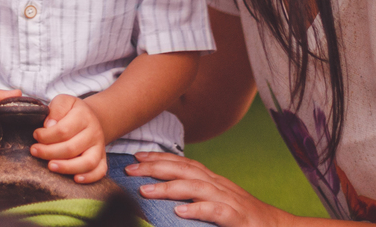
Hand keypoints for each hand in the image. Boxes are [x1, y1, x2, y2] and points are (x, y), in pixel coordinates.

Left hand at [31, 94, 107, 182]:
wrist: (90, 117)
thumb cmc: (71, 111)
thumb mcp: (63, 101)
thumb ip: (56, 109)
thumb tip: (49, 125)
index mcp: (83, 116)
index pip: (63, 130)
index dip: (46, 135)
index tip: (36, 135)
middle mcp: (94, 132)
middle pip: (72, 148)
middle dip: (49, 152)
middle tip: (34, 151)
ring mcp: (99, 147)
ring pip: (87, 162)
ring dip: (67, 167)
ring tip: (50, 166)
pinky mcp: (102, 159)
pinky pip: (100, 171)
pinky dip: (89, 177)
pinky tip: (75, 179)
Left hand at [128, 152, 291, 226]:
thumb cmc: (245, 219)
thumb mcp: (219, 203)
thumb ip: (199, 196)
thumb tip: (170, 199)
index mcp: (214, 182)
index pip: (184, 164)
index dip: (159, 158)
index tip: (136, 157)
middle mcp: (219, 186)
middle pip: (185, 170)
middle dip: (155, 167)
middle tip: (130, 168)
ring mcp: (229, 201)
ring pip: (196, 188)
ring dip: (169, 188)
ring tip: (146, 191)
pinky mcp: (238, 219)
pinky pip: (216, 212)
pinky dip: (198, 210)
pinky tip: (180, 212)